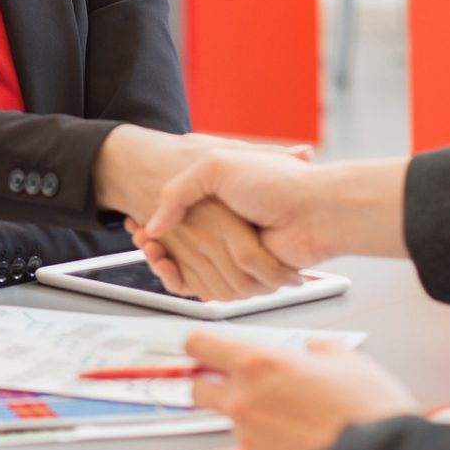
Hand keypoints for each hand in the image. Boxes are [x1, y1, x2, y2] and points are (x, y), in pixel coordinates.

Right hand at [133, 154, 408, 297]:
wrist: (315, 211)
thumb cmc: (276, 183)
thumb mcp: (217, 165)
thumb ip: (180, 190)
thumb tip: (154, 223)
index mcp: (217, 201)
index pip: (173, 217)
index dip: (151, 219)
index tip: (135, 219)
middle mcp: (223, 227)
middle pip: (174, 242)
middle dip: (152, 238)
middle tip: (134, 230)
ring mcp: (230, 250)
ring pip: (183, 263)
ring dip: (161, 258)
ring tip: (147, 246)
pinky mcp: (240, 273)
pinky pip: (201, 284)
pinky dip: (178, 277)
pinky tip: (163, 262)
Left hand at [185, 332, 416, 449]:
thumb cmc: (368, 409)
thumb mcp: (347, 359)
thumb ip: (315, 349)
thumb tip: (309, 352)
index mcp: (259, 363)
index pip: (199, 345)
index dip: (200, 346)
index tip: (203, 350)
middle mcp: (242, 399)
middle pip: (199, 389)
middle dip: (214, 387)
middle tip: (248, 391)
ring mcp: (245, 440)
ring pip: (234, 426)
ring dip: (255, 424)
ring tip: (299, 430)